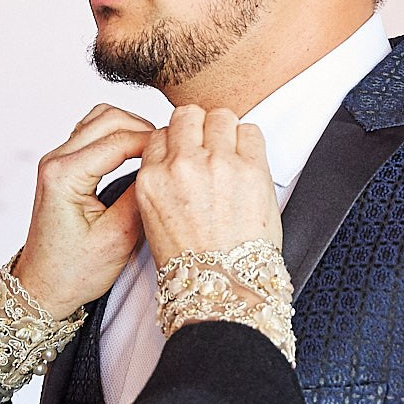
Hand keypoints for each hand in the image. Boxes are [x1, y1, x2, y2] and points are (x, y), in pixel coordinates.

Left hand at [12, 105, 152, 318]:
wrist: (44, 287)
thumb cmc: (74, 272)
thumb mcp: (118, 237)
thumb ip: (141, 195)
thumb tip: (163, 164)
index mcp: (65, 176)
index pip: (120, 140)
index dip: (155, 143)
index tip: (180, 154)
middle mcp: (56, 161)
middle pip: (108, 118)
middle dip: (144, 128)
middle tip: (170, 149)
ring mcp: (56, 161)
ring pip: (99, 120)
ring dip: (130, 128)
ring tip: (156, 151)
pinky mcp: (62, 167)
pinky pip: (92, 134)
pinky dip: (117, 135)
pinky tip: (137, 155)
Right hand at [135, 105, 280, 267]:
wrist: (223, 288)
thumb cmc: (194, 266)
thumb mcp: (155, 221)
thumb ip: (163, 183)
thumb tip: (176, 161)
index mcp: (152, 180)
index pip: (160, 134)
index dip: (176, 142)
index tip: (187, 153)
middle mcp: (181, 166)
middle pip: (187, 115)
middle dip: (198, 128)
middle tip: (210, 147)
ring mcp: (217, 164)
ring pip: (220, 115)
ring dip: (225, 130)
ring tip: (231, 153)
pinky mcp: (250, 169)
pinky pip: (251, 131)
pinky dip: (250, 142)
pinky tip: (248, 162)